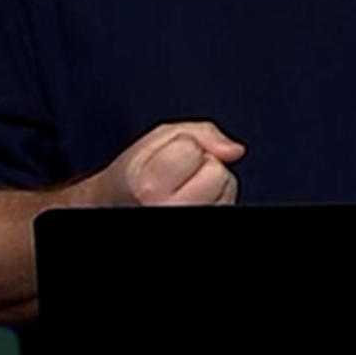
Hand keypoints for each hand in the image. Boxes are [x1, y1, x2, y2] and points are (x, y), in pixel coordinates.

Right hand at [84, 121, 244, 206]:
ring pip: (229, 188)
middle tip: (177, 174)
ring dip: (213, 184)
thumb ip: (199, 133)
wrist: (120, 206)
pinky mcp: (205, 222)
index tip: (164, 157)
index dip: (183, 144)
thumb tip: (235, 150)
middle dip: (203, 164)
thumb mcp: (156, 139)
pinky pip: (228, 203)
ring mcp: (191, 219)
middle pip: (217, 170)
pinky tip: (196, 200)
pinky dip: (218, 198)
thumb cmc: (138, 174)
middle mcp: (171, 211)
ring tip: (185, 188)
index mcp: (149, 185)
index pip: (193, 147)